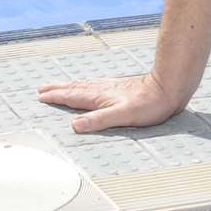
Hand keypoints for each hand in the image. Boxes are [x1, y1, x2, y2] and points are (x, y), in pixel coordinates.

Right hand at [36, 70, 183, 133]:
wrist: (168, 89)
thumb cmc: (148, 105)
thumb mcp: (122, 116)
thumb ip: (98, 120)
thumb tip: (74, 125)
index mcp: (100, 97)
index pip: (73, 97)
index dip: (57, 97)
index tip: (41, 96)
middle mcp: (103, 90)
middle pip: (75, 88)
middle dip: (58, 89)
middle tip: (42, 88)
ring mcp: (111, 87)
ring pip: (84, 85)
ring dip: (69, 85)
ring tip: (59, 85)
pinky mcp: (120, 87)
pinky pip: (94, 85)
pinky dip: (84, 85)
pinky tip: (89, 86)